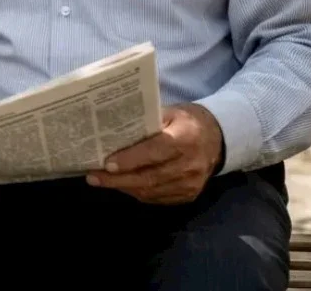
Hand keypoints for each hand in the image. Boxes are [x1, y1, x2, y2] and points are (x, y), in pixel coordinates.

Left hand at [85, 103, 223, 204]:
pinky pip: (157, 197)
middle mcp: (190, 165)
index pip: (155, 152)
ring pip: (151, 190)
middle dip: (118, 179)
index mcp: (186, 138)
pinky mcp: (189, 195)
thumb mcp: (170, 112)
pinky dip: (137, 192)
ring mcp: (191, 184)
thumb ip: (146, 121)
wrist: (217, 139)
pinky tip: (121, 185)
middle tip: (93, 176)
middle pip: (150, 177)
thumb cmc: (186, 121)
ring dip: (124, 187)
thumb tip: (111, 128)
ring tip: (100, 180)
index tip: (107, 163)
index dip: (131, 159)